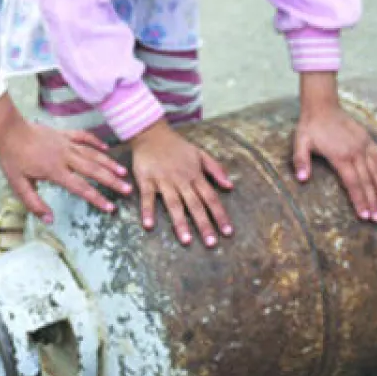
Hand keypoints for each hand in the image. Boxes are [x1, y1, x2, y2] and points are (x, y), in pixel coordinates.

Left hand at [0, 95, 131, 223]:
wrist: (9, 130)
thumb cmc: (12, 158)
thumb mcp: (18, 185)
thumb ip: (34, 204)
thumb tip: (49, 220)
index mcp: (55, 171)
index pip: (81, 188)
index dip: (97, 199)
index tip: (110, 208)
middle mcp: (65, 157)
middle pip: (93, 170)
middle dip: (112, 181)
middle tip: (128, 189)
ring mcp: (66, 144)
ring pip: (92, 154)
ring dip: (108, 163)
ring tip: (123, 172)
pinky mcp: (63, 134)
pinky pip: (84, 137)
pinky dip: (96, 142)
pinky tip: (106, 148)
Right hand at [128, 120, 233, 246]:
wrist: (151, 133)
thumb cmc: (176, 146)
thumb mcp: (200, 153)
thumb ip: (216, 169)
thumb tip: (230, 186)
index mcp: (195, 175)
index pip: (211, 198)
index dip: (220, 215)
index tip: (227, 232)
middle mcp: (181, 179)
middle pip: (195, 205)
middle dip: (204, 224)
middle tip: (211, 243)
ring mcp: (163, 180)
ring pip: (174, 204)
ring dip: (180, 222)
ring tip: (186, 241)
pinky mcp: (146, 179)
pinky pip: (147, 197)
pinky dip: (148, 210)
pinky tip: (149, 225)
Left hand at [294, 86, 376, 221]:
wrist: (322, 105)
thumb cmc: (310, 127)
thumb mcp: (300, 143)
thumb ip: (301, 161)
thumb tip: (302, 180)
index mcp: (340, 156)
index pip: (353, 184)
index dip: (359, 200)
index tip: (364, 216)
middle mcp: (355, 152)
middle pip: (367, 182)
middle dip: (372, 201)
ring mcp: (363, 146)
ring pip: (376, 172)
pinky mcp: (367, 140)